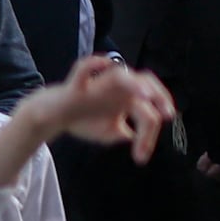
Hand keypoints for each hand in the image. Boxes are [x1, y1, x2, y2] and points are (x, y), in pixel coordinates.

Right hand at [5, 56, 174, 167]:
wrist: (53, 118)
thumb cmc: (84, 120)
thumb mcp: (110, 133)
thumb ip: (127, 134)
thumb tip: (138, 138)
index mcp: (129, 98)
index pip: (147, 111)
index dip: (148, 135)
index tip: (140, 156)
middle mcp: (118, 88)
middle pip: (145, 83)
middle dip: (160, 96)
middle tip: (166, 115)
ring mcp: (98, 84)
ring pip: (121, 74)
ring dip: (136, 84)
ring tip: (146, 98)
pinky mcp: (77, 85)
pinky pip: (84, 68)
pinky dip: (94, 64)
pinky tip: (106, 64)